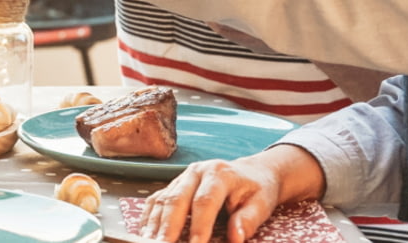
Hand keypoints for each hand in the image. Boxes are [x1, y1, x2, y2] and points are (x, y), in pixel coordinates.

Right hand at [138, 145, 322, 242]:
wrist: (252, 172)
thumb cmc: (256, 190)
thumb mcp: (261, 204)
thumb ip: (247, 221)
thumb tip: (235, 238)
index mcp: (219, 174)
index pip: (205, 201)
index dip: (199, 225)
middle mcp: (196, 171)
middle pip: (176, 199)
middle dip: (168, 227)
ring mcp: (182, 176)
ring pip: (162, 199)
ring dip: (154, 224)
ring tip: (149, 242)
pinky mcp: (174, 184)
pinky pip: (156, 199)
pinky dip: (149, 217)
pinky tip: (146, 232)